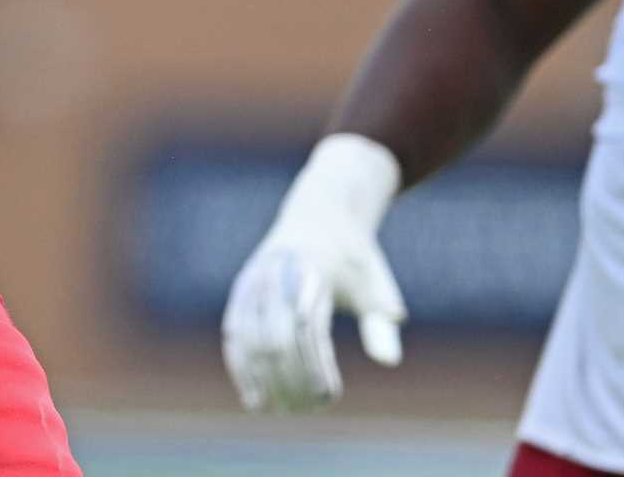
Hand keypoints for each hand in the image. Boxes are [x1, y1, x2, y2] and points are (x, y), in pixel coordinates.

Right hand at [223, 134, 405, 412]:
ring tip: (279, 410)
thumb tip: (389, 362)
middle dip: (289, 379)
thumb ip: (381, 322)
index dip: (315, 366)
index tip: (329, 398)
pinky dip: (241, 367)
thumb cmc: (353, 258)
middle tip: (306, 410)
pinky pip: (234, 333)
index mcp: (311, 269)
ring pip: (249, 337)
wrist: (319, 214)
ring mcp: (254, 280)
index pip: (308, 327)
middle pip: (275, 337)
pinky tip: (253, 397)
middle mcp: (276, 274)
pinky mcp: (242, 290)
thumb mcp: (375, 284)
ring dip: (262, 378)